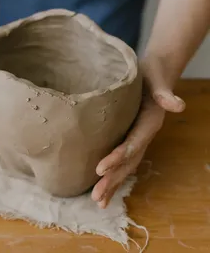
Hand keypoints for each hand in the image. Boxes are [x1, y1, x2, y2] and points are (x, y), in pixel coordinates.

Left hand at [91, 54, 185, 207]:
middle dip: (112, 180)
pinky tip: (102, 186)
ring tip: (99, 201)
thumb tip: (178, 104)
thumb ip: (164, 92)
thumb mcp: (156, 78)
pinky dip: (113, 174)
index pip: (132, 144)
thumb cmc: (151, 74)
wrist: (154, 74)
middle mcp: (144, 135)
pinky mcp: (129, 138)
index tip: (100, 168)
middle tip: (96, 196)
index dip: (117, 157)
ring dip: (112, 183)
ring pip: (126, 166)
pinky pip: (123, 160)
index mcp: (149, 123)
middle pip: (128, 162)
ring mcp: (137, 139)